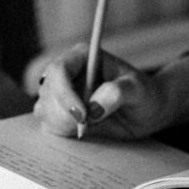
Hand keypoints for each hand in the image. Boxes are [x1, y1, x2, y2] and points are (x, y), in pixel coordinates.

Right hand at [33, 44, 177, 140]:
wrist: (145, 111)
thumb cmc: (144, 94)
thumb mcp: (138, 90)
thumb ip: (118, 93)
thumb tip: (93, 108)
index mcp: (81, 57)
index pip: (59, 70)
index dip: (65, 94)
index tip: (83, 116)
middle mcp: (66, 73)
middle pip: (46, 92)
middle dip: (64, 113)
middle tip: (87, 126)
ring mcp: (60, 93)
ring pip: (43, 109)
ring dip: (62, 123)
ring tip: (88, 127)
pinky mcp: (60, 113)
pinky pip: (47, 123)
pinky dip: (61, 131)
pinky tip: (82, 132)